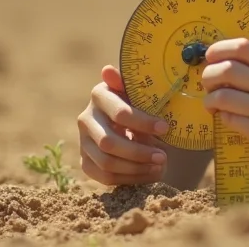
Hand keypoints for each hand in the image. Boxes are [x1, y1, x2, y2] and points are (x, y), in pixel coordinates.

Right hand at [77, 65, 169, 185]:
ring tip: (160, 165)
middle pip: (109, 143)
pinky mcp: (85, 161)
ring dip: (136, 167)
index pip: (120, 113)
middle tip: (163, 156)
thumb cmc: (138, 98)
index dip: (143, 122)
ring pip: (106, 162)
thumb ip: (128, 84)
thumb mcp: (138, 89)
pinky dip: (129, 178)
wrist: (129, 116)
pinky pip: (104, 177)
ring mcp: (83, 141)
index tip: (165, 128)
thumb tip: (107, 70)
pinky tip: (149, 173)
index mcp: (99, 95)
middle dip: (139, 152)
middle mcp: (86, 118)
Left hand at [201, 38, 248, 168]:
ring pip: (223, 96)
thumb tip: (212, 58)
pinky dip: (221, 116)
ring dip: (210, 99)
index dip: (220, 48)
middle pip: (228, 69)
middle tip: (208, 83)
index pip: (243, 46)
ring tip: (213, 103)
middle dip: (208, 75)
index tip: (210, 56)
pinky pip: (228, 118)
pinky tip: (226, 117)